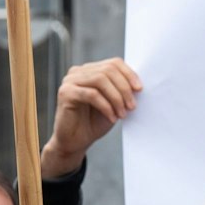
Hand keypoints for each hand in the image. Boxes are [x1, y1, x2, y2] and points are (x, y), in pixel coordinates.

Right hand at [41, 58, 142, 178]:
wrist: (76, 141)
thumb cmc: (93, 122)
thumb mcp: (112, 103)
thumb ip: (120, 89)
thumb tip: (138, 84)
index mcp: (90, 70)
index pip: (113, 63)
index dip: (129, 74)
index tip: (139, 89)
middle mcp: (78, 72)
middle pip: (108, 70)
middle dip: (124, 88)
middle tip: (132, 106)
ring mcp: (70, 81)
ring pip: (100, 80)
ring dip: (116, 98)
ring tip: (122, 114)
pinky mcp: (65, 93)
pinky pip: (91, 94)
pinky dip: (106, 106)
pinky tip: (112, 117)